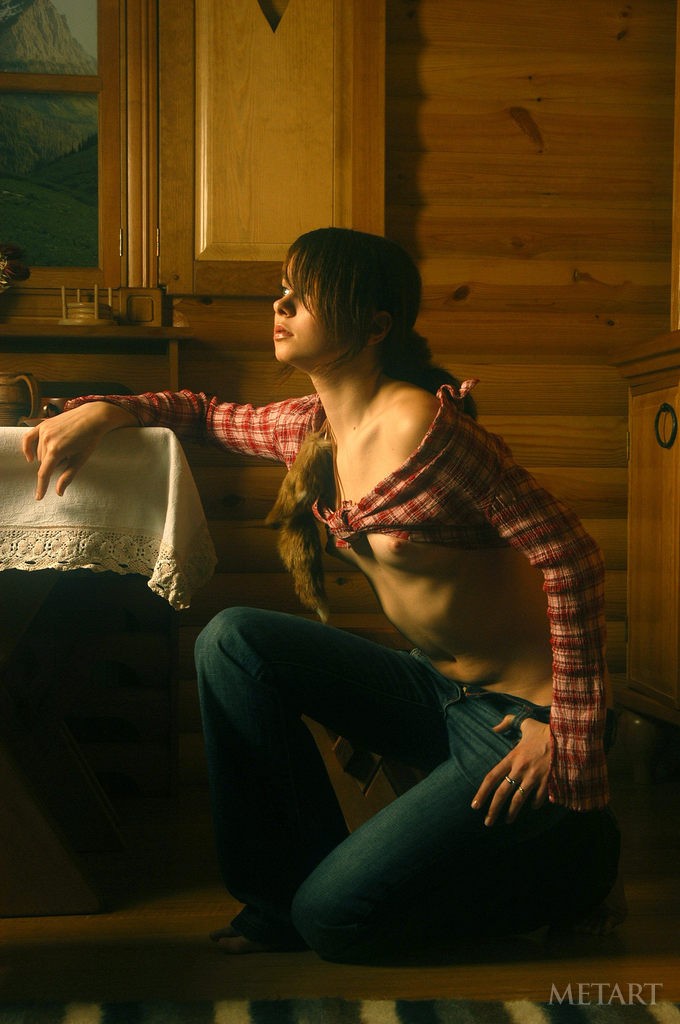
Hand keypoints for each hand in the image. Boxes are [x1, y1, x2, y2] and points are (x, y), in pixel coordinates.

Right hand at [22, 401, 136, 498]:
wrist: (92, 417)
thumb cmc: (90, 439)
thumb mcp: (80, 459)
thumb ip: (68, 476)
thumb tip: (58, 492)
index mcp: (57, 450)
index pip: (44, 473)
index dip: (41, 486)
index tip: (39, 497)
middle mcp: (47, 440)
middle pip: (44, 462)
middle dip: (54, 464)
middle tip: (69, 457)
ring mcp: (43, 431)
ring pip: (39, 453)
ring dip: (48, 456)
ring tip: (65, 448)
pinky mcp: (42, 425)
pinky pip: (28, 438)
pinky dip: (27, 448)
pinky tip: (30, 456)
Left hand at [471, 716, 550, 825]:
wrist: (567, 736)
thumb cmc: (545, 730)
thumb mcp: (525, 723)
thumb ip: (507, 723)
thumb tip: (494, 728)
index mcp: (512, 757)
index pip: (492, 777)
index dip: (481, 793)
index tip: (475, 805)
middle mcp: (521, 769)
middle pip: (502, 793)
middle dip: (493, 810)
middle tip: (488, 822)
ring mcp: (535, 777)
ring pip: (519, 800)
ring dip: (512, 813)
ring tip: (507, 821)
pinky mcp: (548, 782)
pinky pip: (538, 799)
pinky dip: (535, 804)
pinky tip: (532, 807)